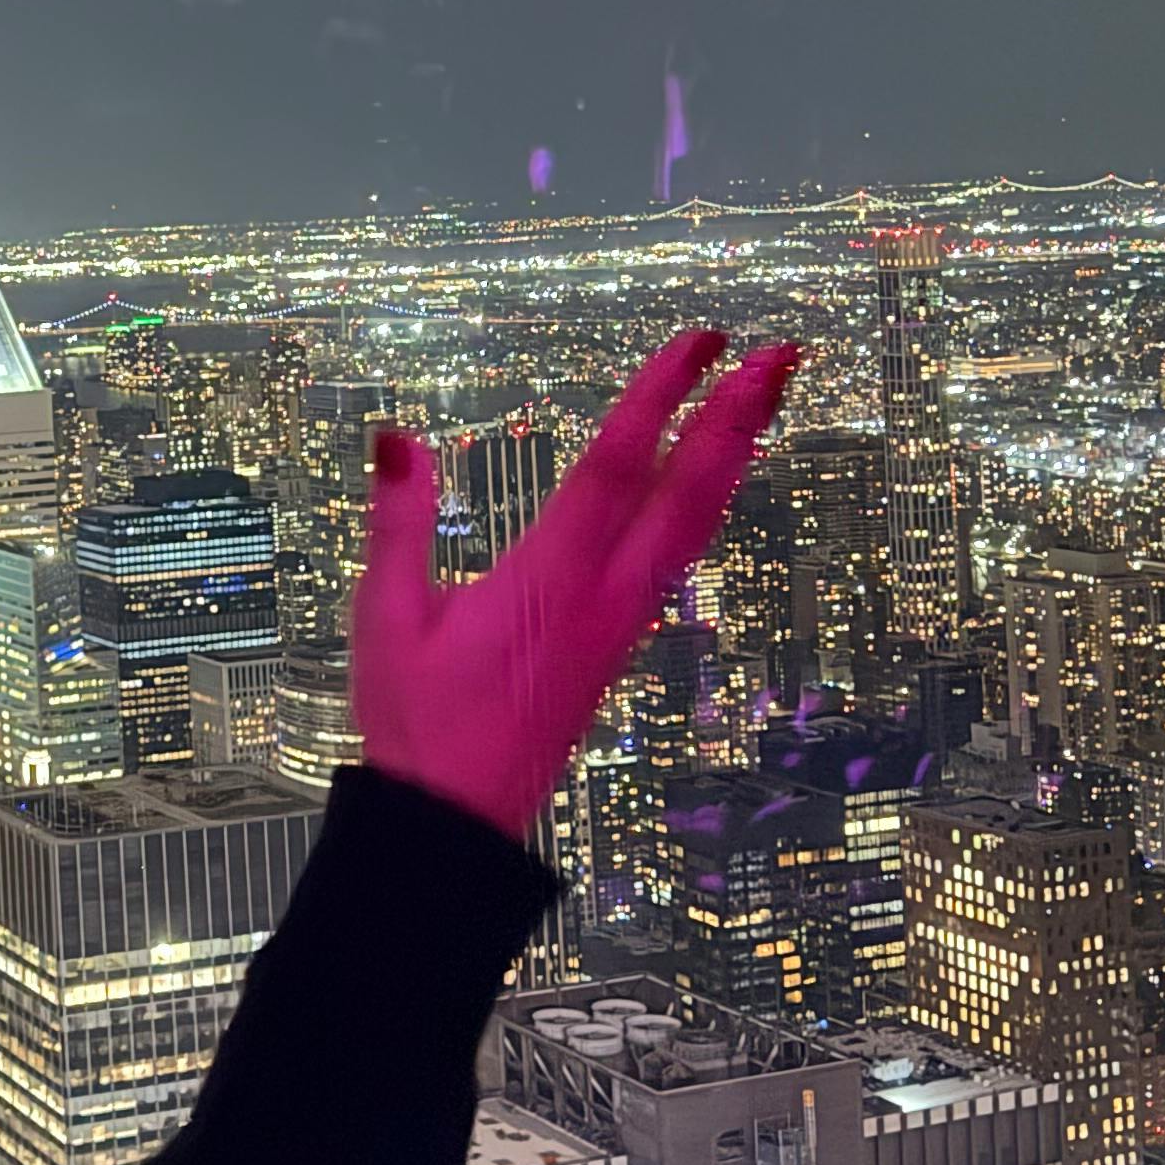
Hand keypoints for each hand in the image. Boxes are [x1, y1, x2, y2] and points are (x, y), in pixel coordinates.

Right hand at [348, 330, 795, 838]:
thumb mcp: (385, 617)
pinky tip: (714, 486)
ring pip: (696, 527)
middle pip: (687, 493)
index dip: (662, 396)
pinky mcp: (618, 643)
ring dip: (734, 458)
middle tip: (779, 355)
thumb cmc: (417, 722)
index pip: (617, 465)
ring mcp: (620, 623)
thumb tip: (399, 439)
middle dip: (736, 418)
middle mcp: (603, 596)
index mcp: (549, 579)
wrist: (454, 822)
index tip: (700, 342)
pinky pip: (679, 559)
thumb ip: (399, 523)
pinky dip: (707, 506)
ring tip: (763, 403)